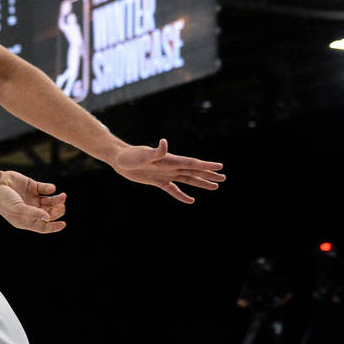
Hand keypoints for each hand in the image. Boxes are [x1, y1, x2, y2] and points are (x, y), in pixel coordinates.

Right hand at [0, 171, 66, 233]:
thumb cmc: (2, 199)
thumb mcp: (18, 209)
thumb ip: (34, 213)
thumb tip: (48, 218)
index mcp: (25, 220)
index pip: (42, 227)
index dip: (54, 227)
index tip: (63, 224)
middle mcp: (30, 210)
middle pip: (49, 214)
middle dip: (57, 211)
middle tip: (61, 206)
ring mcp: (31, 198)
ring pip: (50, 202)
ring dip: (57, 200)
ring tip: (62, 196)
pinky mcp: (32, 187)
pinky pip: (46, 189)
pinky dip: (50, 189)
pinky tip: (49, 189)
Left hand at [108, 140, 224, 203]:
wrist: (120, 159)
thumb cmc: (130, 155)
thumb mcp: (143, 155)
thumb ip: (156, 151)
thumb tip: (164, 143)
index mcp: (170, 160)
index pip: (191, 163)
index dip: (206, 166)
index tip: (220, 167)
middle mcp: (171, 166)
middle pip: (194, 171)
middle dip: (208, 175)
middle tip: (224, 178)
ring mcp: (165, 174)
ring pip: (187, 179)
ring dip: (200, 183)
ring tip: (214, 187)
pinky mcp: (158, 181)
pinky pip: (173, 189)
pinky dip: (181, 195)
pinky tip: (190, 200)